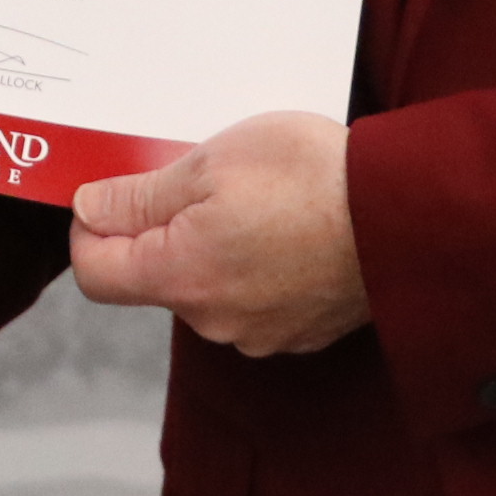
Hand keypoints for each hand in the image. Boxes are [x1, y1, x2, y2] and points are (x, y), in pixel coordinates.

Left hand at [68, 110, 369, 356]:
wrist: (407, 216)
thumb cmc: (309, 179)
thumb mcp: (208, 163)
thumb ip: (139, 195)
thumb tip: (88, 210)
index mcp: (181, 277)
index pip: (95, 273)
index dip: (91, 228)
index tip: (111, 191)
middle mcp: (214, 320)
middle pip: (155, 276)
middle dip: (163, 226)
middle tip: (199, 174)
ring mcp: (261, 333)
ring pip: (207, 284)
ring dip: (214, 242)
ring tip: (257, 196)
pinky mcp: (300, 331)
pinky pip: (253, 296)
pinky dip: (256, 263)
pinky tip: (288, 225)